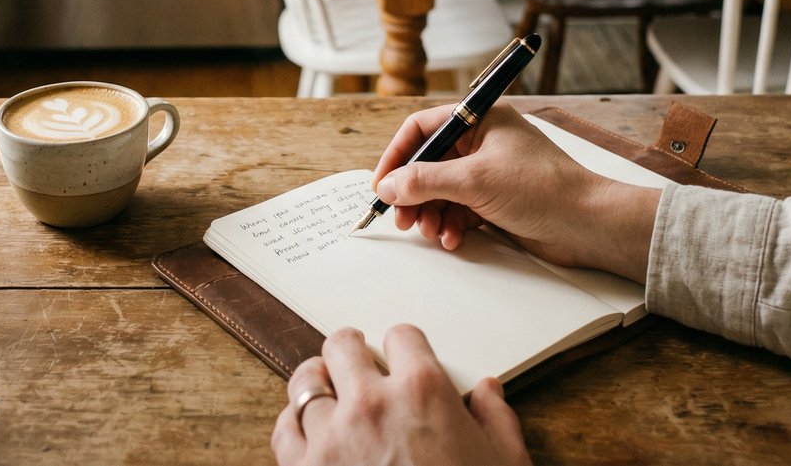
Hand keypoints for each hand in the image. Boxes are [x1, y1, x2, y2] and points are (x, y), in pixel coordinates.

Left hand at [271, 326, 532, 465]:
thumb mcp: (506, 464)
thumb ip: (496, 420)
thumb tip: (488, 392)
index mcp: (423, 392)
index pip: (402, 337)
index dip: (404, 347)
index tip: (402, 356)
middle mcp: (372, 404)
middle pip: (342, 346)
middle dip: (351, 351)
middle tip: (355, 359)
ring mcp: (332, 437)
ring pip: (306, 382)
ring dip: (318, 382)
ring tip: (327, 388)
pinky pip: (285, 431)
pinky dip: (295, 425)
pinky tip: (310, 431)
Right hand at [371, 102, 661, 281]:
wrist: (588, 224)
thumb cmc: (541, 189)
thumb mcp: (474, 181)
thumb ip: (426, 181)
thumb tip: (389, 186)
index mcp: (481, 119)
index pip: (423, 128)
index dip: (398, 156)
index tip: (382, 185)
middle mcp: (483, 141)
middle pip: (429, 163)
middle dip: (414, 193)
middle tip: (403, 219)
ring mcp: (490, 171)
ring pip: (442, 190)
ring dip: (432, 213)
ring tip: (433, 233)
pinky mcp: (497, 199)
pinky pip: (460, 208)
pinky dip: (452, 224)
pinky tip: (454, 239)